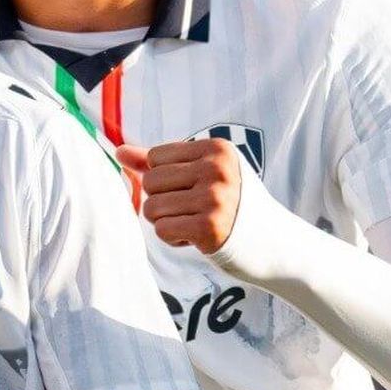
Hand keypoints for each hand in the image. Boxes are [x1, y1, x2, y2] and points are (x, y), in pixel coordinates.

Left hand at [117, 140, 242, 253]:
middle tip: (191, 209)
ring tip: (193, 222)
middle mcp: (216, 170)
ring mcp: (213, 199)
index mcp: (216, 149)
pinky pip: (162, 230)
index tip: (192, 188)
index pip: (156, 157)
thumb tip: (119, 151)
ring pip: (151, 208)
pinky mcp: (209, 229)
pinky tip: (195, 237)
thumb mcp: (204, 172)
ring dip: (166, 221)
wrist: (271, 240)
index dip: (165, 178)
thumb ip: (160, 162)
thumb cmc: (232, 202)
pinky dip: (173, 237)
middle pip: (150, 182)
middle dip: (163, 200)